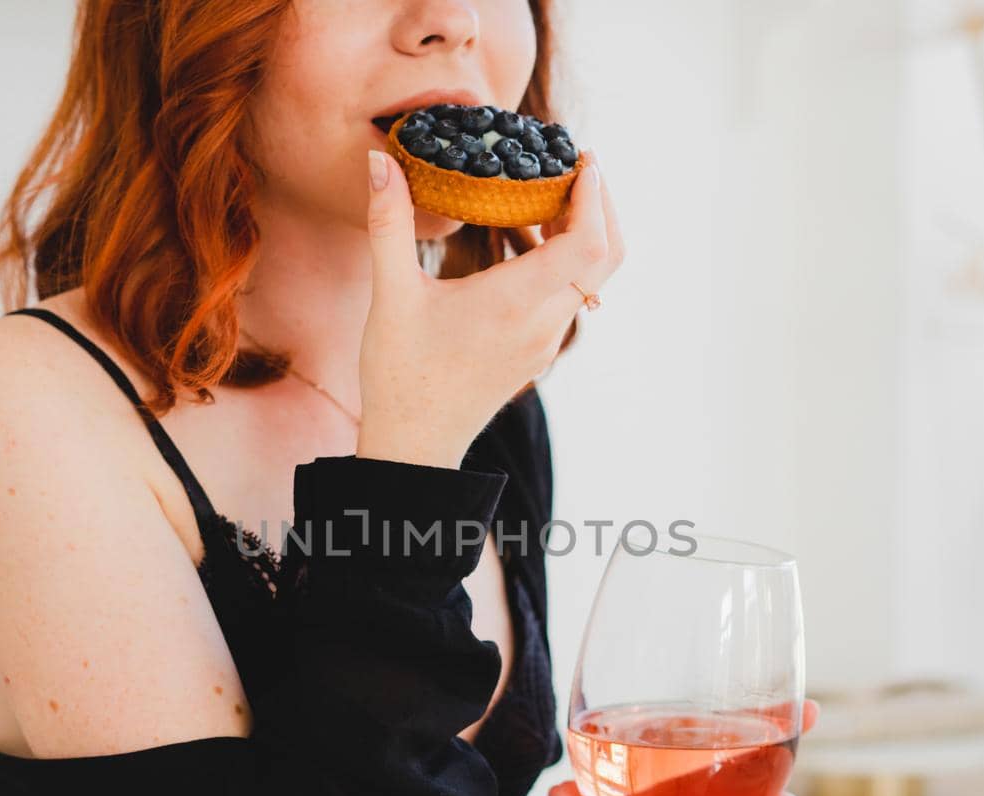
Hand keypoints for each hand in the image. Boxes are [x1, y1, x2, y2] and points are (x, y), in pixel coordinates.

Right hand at [356, 149, 622, 468]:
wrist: (414, 445)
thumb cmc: (400, 375)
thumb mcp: (390, 295)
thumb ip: (388, 223)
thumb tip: (378, 161)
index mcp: (516, 303)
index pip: (588, 244)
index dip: (595, 197)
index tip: (582, 161)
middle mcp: (543, 323)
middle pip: (605, 257)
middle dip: (601, 206)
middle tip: (577, 167)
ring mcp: (545, 341)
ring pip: (589, 279)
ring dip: (579, 234)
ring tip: (544, 195)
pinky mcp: (537, 352)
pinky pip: (566, 297)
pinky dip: (560, 261)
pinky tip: (523, 240)